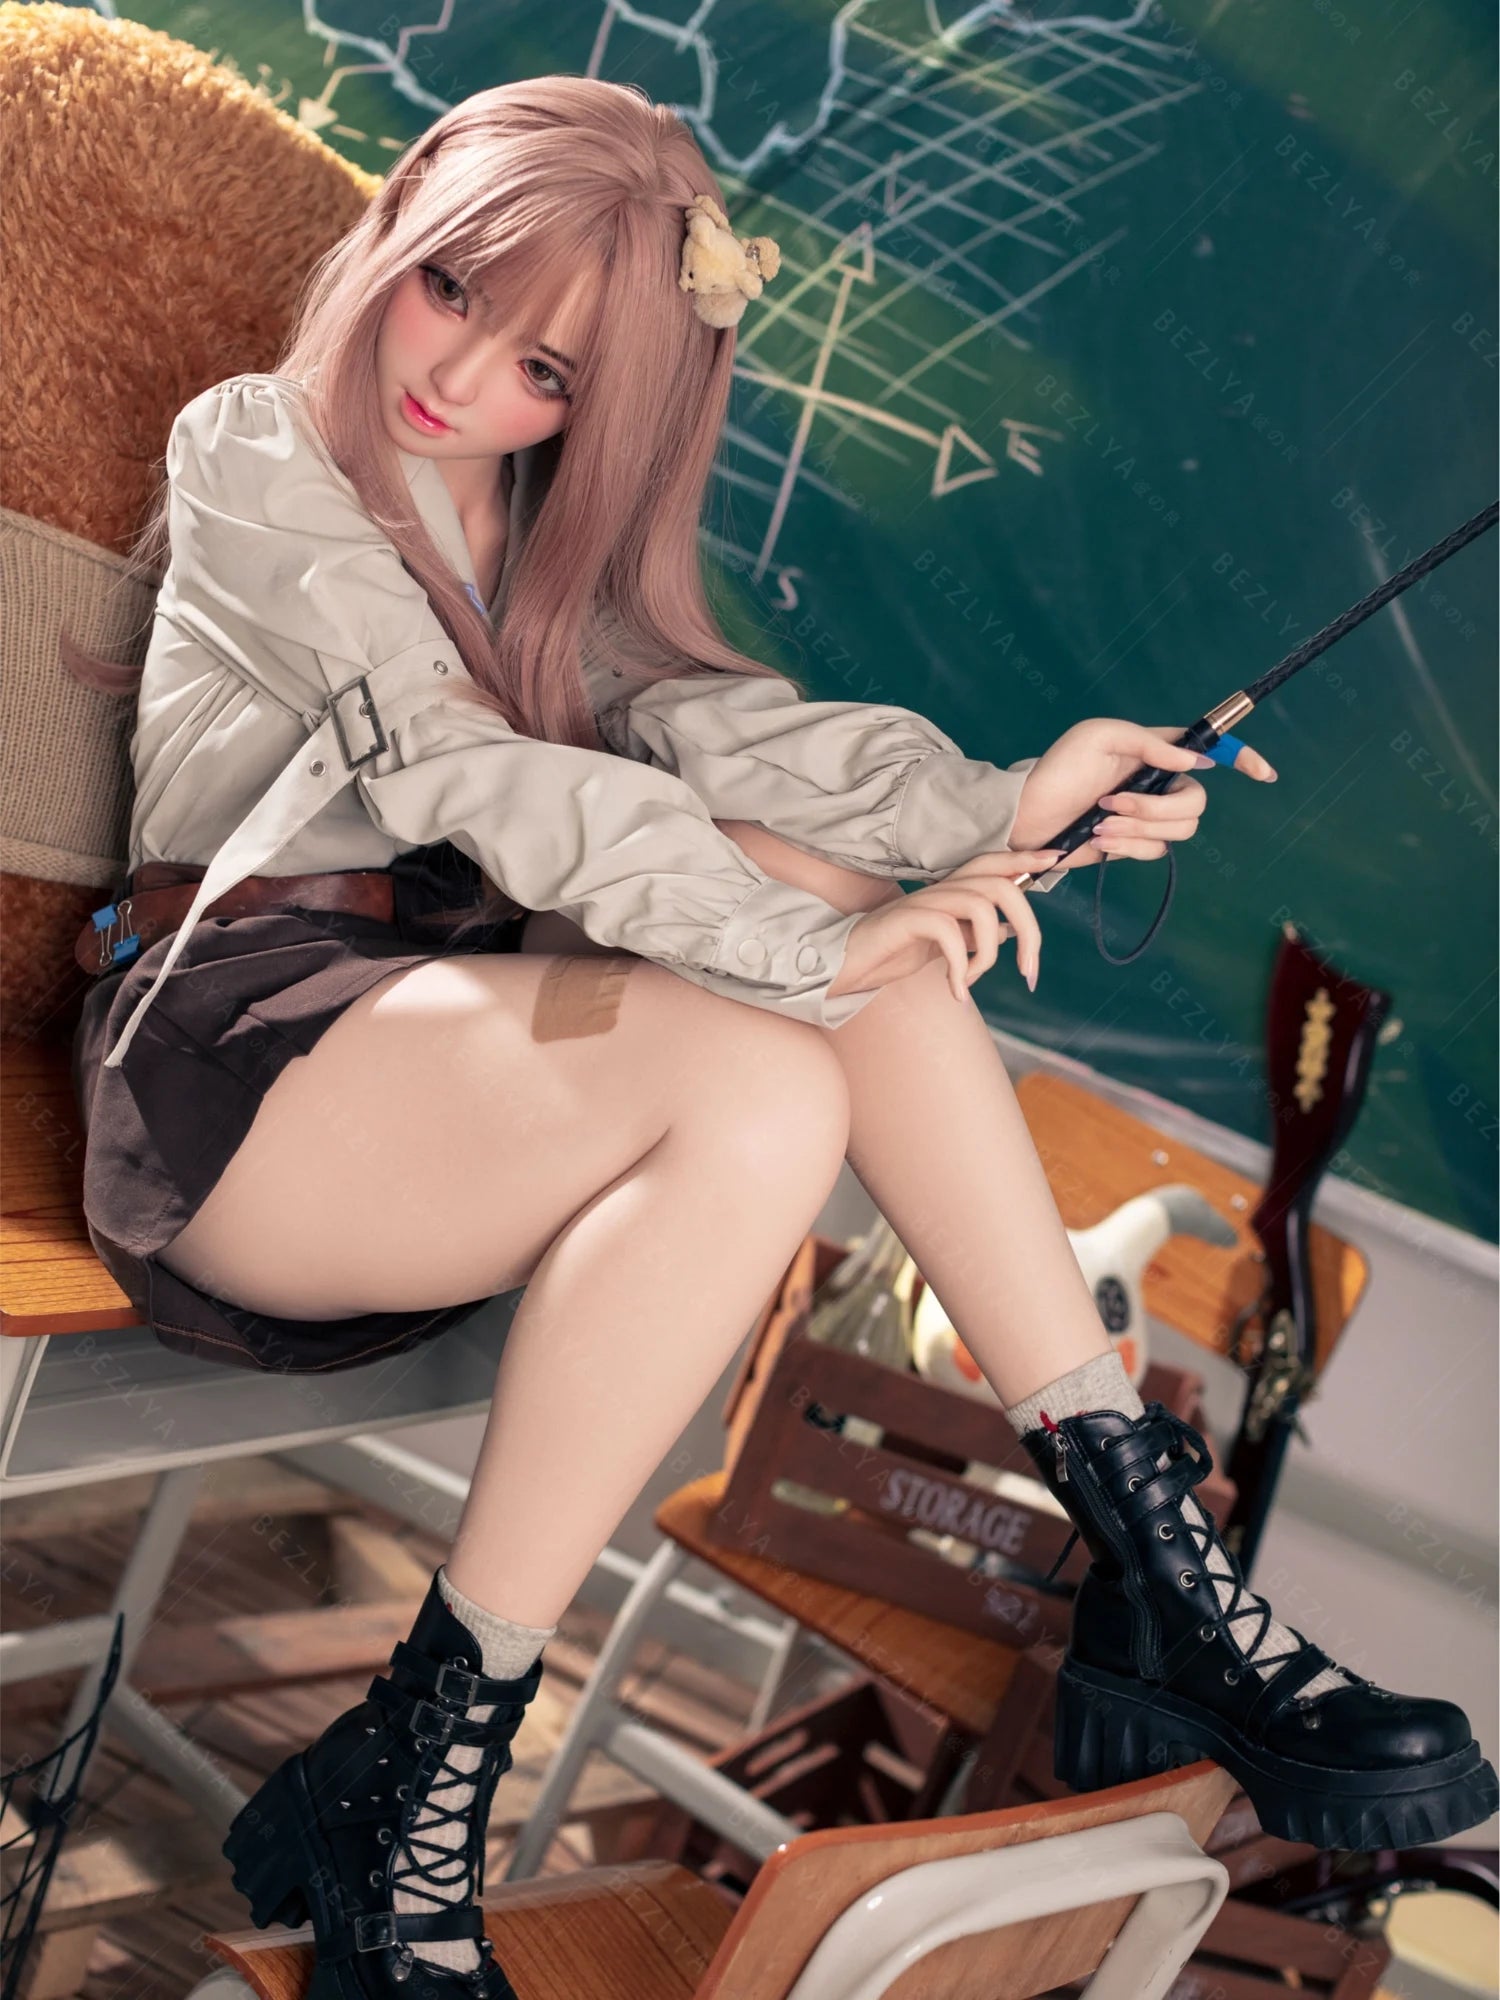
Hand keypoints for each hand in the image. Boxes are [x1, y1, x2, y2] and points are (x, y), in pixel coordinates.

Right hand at [826, 849, 1067, 1004]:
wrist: (847, 963)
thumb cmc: (893, 951)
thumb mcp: (943, 945)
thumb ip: (973, 934)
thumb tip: (1007, 931)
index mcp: (952, 892)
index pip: (994, 865)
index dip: (1024, 858)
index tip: (1053, 858)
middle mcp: (941, 890)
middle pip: (1002, 887)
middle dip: (1029, 929)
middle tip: (1029, 973)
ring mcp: (924, 902)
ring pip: (981, 907)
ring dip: (990, 954)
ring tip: (975, 981)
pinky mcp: (907, 921)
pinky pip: (950, 934)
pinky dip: (962, 968)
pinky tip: (956, 990)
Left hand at [1008, 718, 1277, 862]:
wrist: (1028, 815)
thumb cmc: (1059, 767)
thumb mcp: (1100, 736)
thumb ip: (1150, 743)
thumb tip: (1193, 759)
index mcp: (1157, 748)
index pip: (1211, 749)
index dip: (1241, 759)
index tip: (1263, 774)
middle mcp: (1161, 781)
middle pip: (1197, 801)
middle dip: (1159, 808)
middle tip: (1114, 803)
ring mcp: (1150, 815)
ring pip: (1180, 830)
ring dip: (1138, 828)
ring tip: (1100, 823)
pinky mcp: (1135, 844)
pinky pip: (1156, 851)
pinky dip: (1128, 847)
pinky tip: (1100, 840)